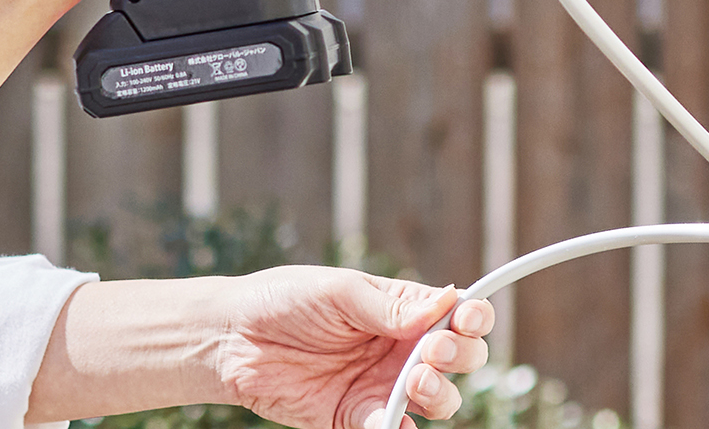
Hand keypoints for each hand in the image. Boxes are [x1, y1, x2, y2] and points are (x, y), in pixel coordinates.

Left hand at [219, 267, 493, 428]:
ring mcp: (381, 385)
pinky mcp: (353, 418)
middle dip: (460, 355)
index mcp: (405, 308)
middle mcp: (401, 347)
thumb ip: (390, 307)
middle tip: (431, 349)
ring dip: (439, 394)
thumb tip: (447, 304)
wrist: (233, 339)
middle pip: (460, 358)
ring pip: (437, 400)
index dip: (474, 318)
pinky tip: (394, 419)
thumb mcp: (341, 292)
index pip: (459, 313)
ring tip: (415, 382)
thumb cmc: (288, 300)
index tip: (467, 319)